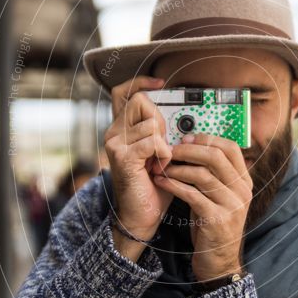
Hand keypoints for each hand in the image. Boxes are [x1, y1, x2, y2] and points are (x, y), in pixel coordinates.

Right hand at [103, 75, 173, 260]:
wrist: (142, 216)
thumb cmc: (154, 185)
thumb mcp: (159, 152)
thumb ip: (162, 131)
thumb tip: (184, 113)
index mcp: (122, 129)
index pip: (124, 91)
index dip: (141, 81)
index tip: (161, 82)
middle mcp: (113, 133)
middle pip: (140, 101)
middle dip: (159, 119)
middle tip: (163, 143)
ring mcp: (115, 144)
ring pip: (150, 123)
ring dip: (165, 142)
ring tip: (162, 161)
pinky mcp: (122, 157)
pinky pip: (152, 142)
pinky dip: (164, 154)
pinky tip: (161, 168)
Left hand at [151, 133, 252, 281]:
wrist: (218, 262)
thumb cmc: (213, 226)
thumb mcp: (217, 197)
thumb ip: (211, 175)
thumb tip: (191, 147)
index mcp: (244, 182)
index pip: (230, 148)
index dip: (207, 139)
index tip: (186, 139)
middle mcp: (242, 191)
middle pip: (216, 157)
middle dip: (189, 150)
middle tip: (169, 151)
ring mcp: (232, 206)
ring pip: (202, 174)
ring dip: (177, 168)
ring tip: (161, 168)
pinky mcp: (217, 219)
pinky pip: (192, 194)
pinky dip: (174, 185)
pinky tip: (161, 182)